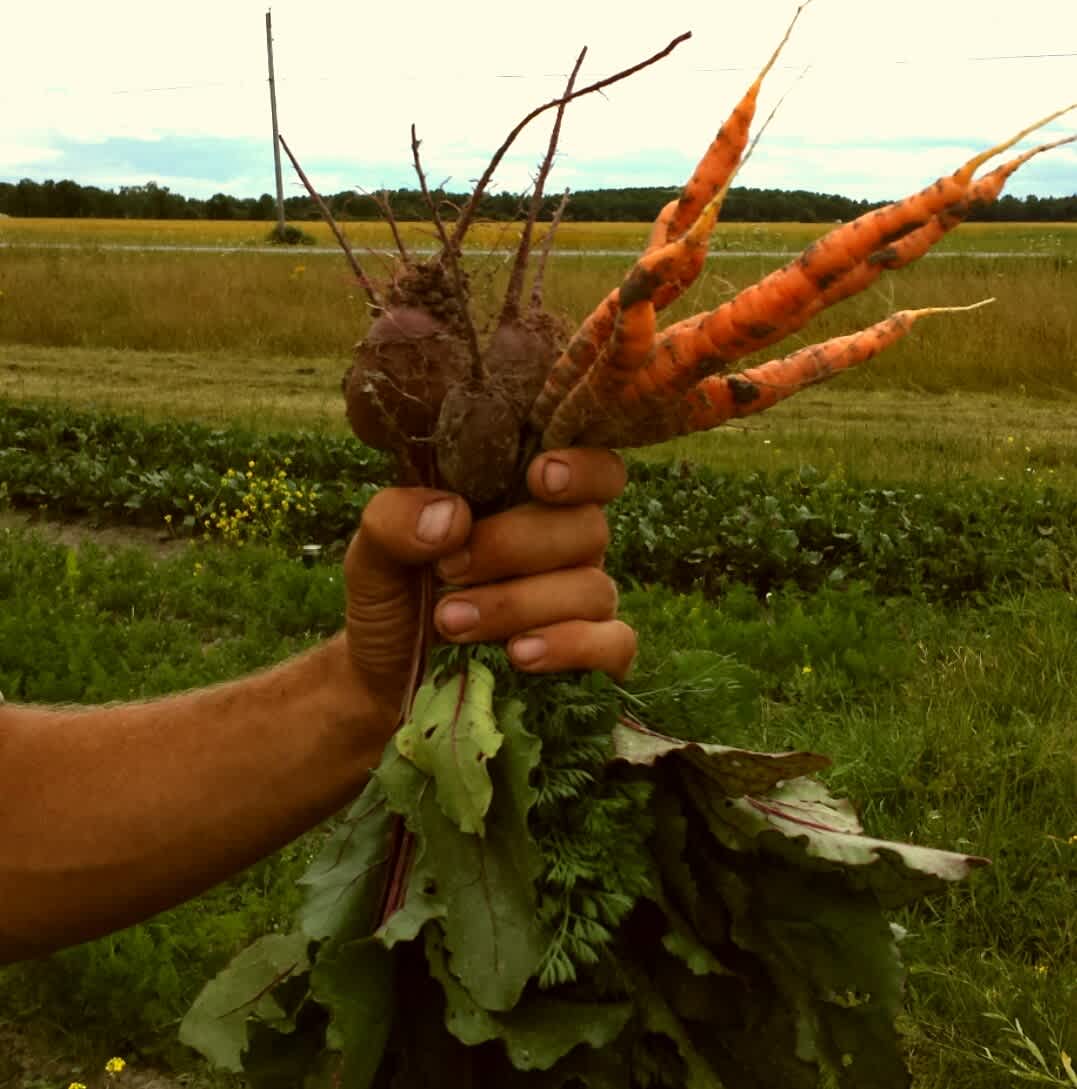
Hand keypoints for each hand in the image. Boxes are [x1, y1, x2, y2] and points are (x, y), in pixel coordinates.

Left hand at [342, 449, 636, 724]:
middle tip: (448, 570)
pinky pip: (615, 644)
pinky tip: (518, 656)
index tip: (540, 477)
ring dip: (519, 604)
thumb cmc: (392, 603)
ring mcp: (582, 605)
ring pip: (592, 589)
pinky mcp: (590, 660)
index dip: (585, 467)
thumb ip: (394, 521)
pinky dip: (572, 646)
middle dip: (514, 547)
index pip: (594, 470)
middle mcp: (566, 549)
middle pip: (587, 528)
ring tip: (451, 623)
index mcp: (528, 504)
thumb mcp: (372, 555)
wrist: (384, 682)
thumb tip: (452, 515)